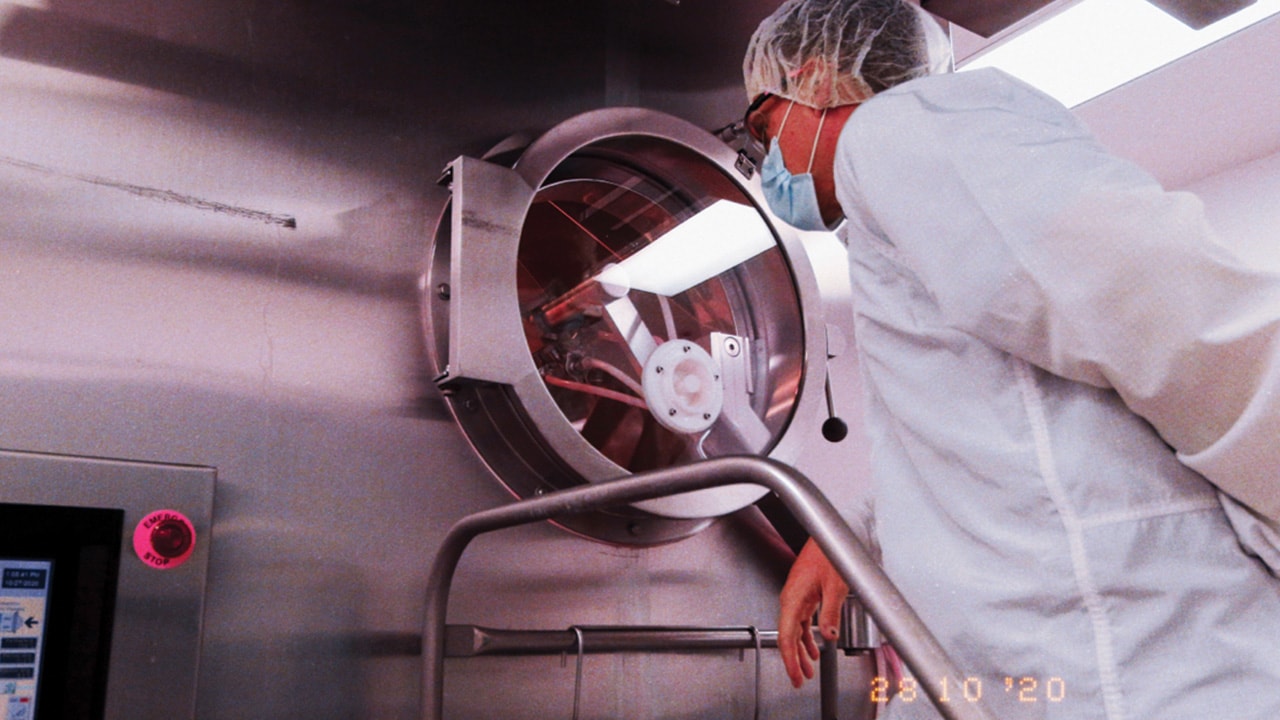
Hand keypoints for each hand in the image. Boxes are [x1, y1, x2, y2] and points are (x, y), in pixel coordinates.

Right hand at [777, 537, 848, 687]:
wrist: (826, 537)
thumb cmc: (828, 554)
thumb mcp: (835, 586)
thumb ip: (830, 612)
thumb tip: (829, 635)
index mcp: (793, 599)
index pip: (786, 637)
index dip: (789, 659)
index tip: (795, 675)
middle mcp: (791, 599)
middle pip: (788, 637)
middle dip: (793, 661)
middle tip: (799, 680)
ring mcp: (796, 598)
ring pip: (794, 631)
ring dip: (801, 651)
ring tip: (808, 669)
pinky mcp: (803, 595)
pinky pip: (801, 622)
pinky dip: (806, 637)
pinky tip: (814, 647)